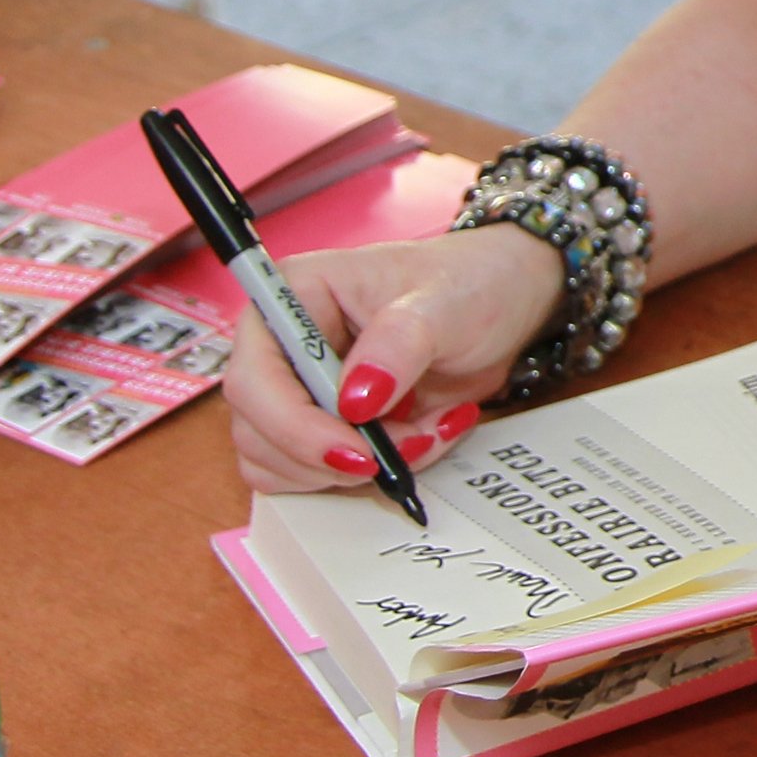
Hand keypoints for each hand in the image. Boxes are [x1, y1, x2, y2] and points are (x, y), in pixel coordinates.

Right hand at [224, 227, 562, 497]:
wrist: (503, 301)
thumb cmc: (469, 283)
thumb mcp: (444, 304)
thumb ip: (398, 344)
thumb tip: (353, 402)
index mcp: (293, 296)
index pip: (253, 379)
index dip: (294, 426)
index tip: (358, 451)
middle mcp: (281, 346)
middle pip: (258, 432)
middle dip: (335, 453)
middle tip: (411, 442)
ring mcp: (297, 390)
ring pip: (283, 463)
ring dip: (357, 467)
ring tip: (427, 430)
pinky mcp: (322, 424)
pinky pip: (319, 473)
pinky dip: (372, 471)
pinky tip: (422, 436)